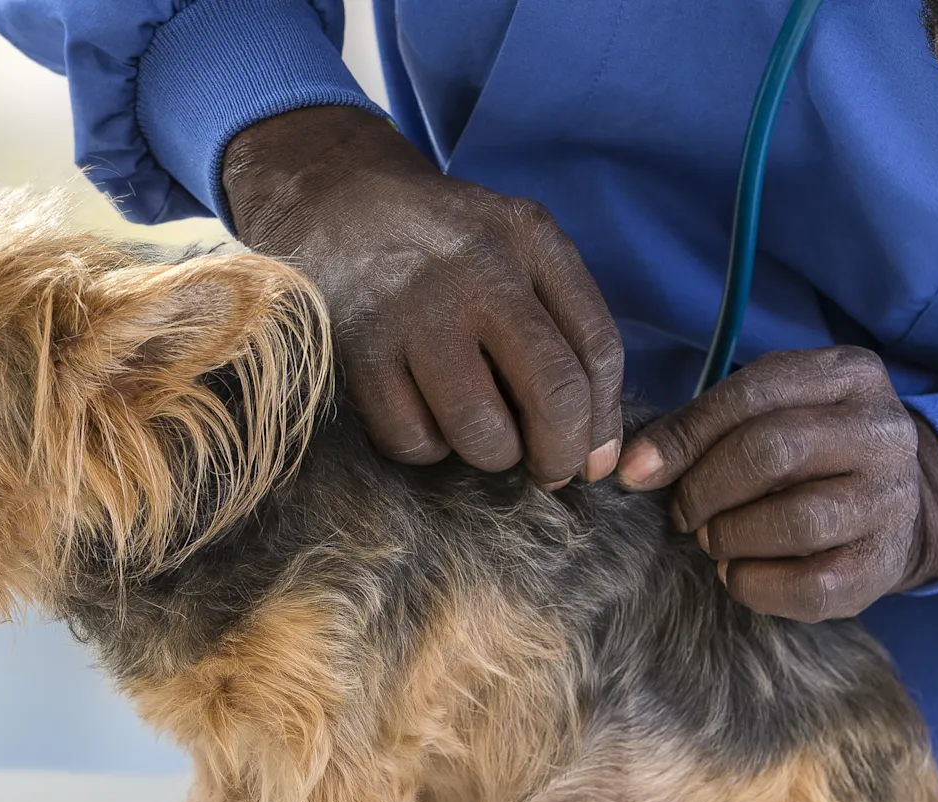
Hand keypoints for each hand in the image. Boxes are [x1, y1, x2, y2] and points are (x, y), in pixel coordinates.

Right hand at [222, 107, 624, 485]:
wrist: (333, 195)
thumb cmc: (441, 240)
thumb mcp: (512, 243)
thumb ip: (560, 318)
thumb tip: (593, 442)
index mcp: (529, 239)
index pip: (597, 348)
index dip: (603, 421)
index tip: (592, 458)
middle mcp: (478, 270)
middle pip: (553, 392)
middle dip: (559, 453)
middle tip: (548, 471)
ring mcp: (415, 310)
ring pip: (481, 430)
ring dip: (490, 454)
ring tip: (481, 438)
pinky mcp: (360, 347)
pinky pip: (411, 438)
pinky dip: (426, 448)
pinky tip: (425, 419)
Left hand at [615, 346, 937, 621]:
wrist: (904, 506)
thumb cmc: (813, 454)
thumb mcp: (771, 413)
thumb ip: (707, 425)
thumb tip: (634, 465)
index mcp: (849, 374)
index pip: (751, 395)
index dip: (684, 436)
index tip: (636, 472)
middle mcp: (883, 431)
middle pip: (772, 452)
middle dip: (706, 488)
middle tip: (684, 513)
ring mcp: (892, 499)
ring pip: (795, 520)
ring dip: (731, 536)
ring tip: (714, 539)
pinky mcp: (885, 564)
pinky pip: (809, 585)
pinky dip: (754, 584)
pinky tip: (738, 572)